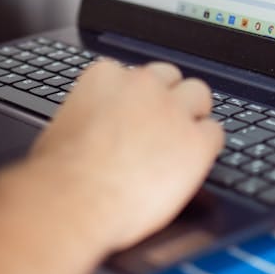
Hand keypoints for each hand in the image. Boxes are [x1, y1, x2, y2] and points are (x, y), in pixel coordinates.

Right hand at [25, 60, 223, 250]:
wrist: (74, 199)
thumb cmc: (59, 173)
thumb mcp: (63, 127)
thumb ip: (88, 116)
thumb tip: (91, 127)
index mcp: (107, 77)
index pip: (133, 74)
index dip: (135, 98)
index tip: (133, 114)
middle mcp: (143, 86)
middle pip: (170, 76)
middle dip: (167, 97)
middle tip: (161, 125)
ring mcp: (172, 111)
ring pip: (199, 95)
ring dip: (192, 113)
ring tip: (182, 139)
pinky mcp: (196, 142)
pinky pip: (215, 133)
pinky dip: (205, 146)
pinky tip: (192, 162)